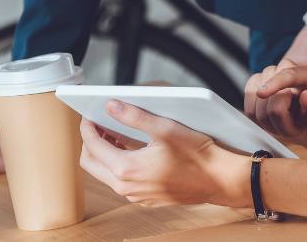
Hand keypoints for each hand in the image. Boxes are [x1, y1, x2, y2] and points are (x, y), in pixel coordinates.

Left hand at [78, 99, 247, 208]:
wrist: (219, 180)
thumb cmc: (197, 154)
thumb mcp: (165, 128)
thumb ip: (134, 116)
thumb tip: (111, 106)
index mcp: (127, 169)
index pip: (93, 146)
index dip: (87, 127)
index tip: (89, 114)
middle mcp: (126, 187)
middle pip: (91, 164)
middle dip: (90, 142)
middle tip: (98, 123)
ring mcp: (135, 196)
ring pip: (104, 174)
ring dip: (104, 154)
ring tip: (115, 133)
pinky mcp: (145, 198)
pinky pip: (121, 182)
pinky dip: (117, 165)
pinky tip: (131, 150)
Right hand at [245, 59, 306, 148]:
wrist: (305, 125)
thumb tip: (306, 97)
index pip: (289, 74)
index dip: (274, 83)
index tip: (262, 93)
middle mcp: (287, 67)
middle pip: (269, 92)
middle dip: (279, 117)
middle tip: (293, 128)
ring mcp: (269, 74)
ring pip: (255, 98)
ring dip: (268, 120)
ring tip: (283, 124)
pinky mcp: (255, 84)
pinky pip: (248, 104)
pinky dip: (257, 118)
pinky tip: (271, 120)